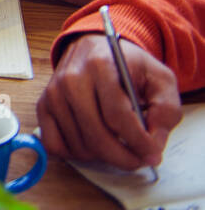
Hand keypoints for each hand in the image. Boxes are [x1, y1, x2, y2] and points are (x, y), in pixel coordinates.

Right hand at [37, 34, 181, 169]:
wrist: (93, 48)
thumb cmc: (127, 66)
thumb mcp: (160, 78)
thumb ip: (166, 110)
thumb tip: (154, 142)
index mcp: (100, 66)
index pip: (118, 116)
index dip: (139, 142)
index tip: (153, 154)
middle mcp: (71, 79)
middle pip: (96, 135)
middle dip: (124, 158)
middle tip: (139, 160)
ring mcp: (54, 93)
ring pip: (79, 145)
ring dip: (103, 157)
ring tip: (119, 148)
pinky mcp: (43, 106)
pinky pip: (54, 145)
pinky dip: (76, 154)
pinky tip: (93, 146)